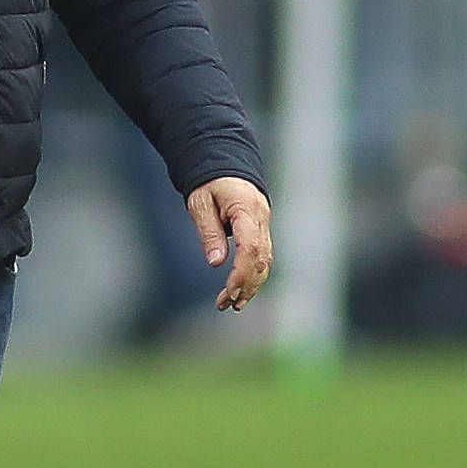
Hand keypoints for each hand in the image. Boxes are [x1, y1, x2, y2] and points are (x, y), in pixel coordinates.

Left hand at [190, 177, 274, 311]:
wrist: (225, 162)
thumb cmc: (209, 182)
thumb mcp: (200, 202)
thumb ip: (209, 231)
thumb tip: (217, 262)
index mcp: (246, 208)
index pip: (250, 247)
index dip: (241, 273)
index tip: (229, 292)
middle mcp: (261, 218)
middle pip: (262, 259)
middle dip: (247, 285)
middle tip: (228, 305)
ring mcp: (265, 224)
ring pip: (266, 261)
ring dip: (252, 284)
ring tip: (234, 304)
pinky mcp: (262, 229)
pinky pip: (263, 256)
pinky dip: (254, 275)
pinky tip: (242, 290)